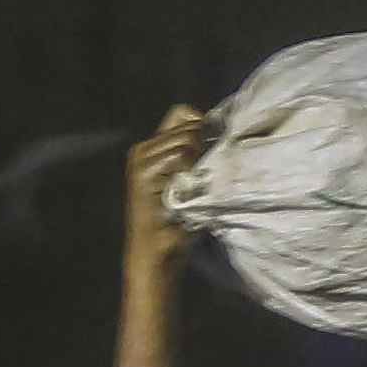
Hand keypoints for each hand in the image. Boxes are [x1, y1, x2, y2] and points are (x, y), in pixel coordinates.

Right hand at [122, 104, 210, 264]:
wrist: (159, 253)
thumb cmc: (181, 222)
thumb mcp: (192, 183)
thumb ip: (199, 156)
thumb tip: (225, 132)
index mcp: (152, 147)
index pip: (183, 113)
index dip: (203, 122)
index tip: (218, 143)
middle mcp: (143, 149)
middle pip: (188, 125)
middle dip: (205, 144)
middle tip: (207, 175)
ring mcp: (140, 159)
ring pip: (186, 140)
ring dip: (199, 160)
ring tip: (196, 187)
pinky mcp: (142, 172)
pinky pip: (180, 155)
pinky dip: (191, 171)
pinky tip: (188, 192)